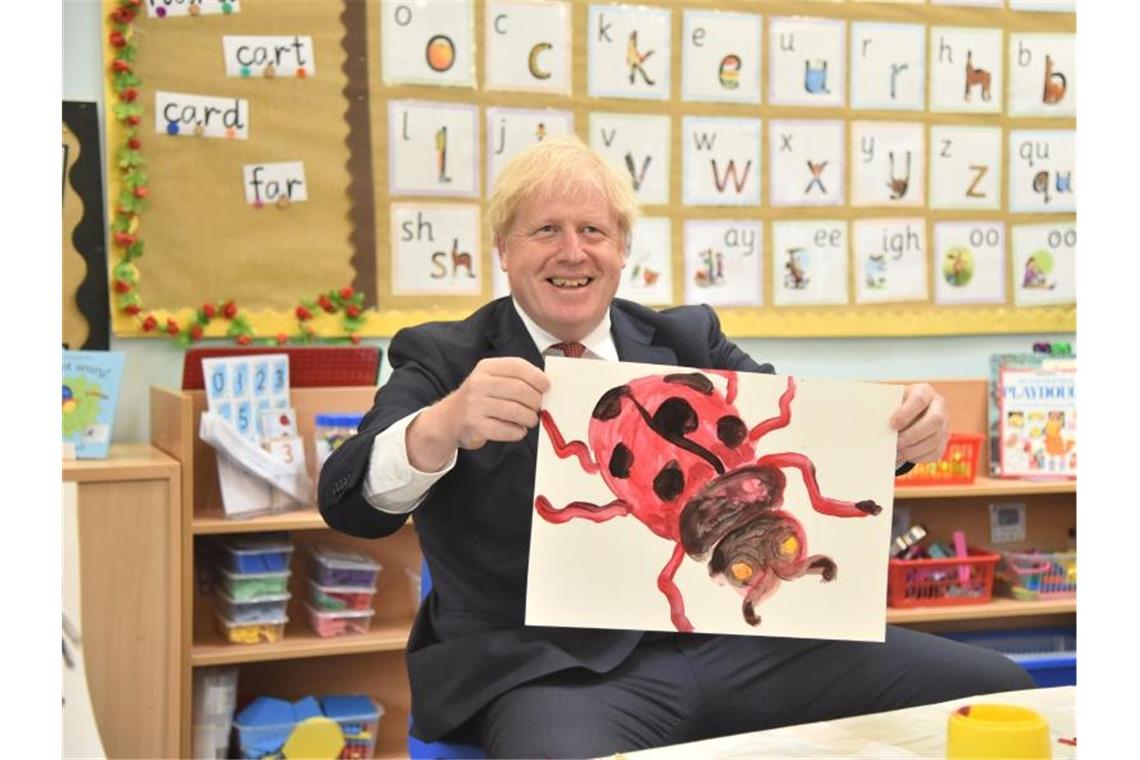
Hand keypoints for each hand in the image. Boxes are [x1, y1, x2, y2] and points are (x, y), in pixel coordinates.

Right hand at [407, 358, 549, 469]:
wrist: (448, 419)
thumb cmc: (479, 398)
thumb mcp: (491, 379)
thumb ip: (515, 377)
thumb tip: (545, 384)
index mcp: (486, 368)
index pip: (518, 366)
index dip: (537, 377)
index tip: (546, 387)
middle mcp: (479, 384)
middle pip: (520, 390)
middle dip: (536, 401)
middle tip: (538, 407)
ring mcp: (476, 405)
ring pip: (516, 411)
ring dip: (530, 418)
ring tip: (530, 420)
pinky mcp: (476, 426)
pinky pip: (508, 430)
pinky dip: (518, 432)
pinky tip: (517, 430)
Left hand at [890, 383, 948, 465]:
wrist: (907, 415)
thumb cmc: (894, 407)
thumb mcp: (890, 402)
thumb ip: (883, 408)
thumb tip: (867, 421)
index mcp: (924, 391)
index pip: (919, 399)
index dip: (906, 413)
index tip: (892, 424)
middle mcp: (939, 406)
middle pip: (935, 420)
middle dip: (913, 434)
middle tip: (896, 443)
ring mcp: (944, 424)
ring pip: (935, 439)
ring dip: (914, 449)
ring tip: (898, 451)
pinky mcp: (944, 441)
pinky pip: (935, 452)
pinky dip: (919, 456)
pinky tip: (905, 455)